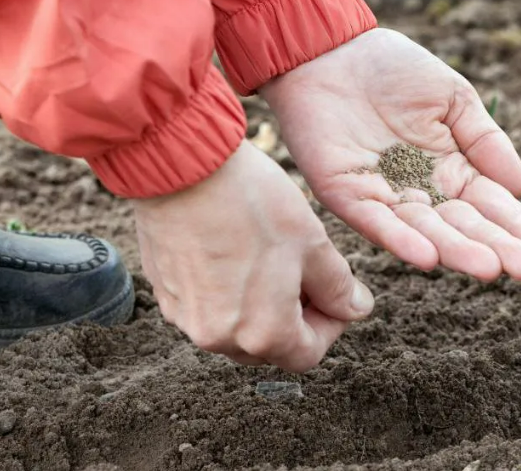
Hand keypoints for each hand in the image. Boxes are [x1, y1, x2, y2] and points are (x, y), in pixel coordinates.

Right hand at [131, 140, 374, 371]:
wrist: (184, 166)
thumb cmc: (252, 203)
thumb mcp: (312, 244)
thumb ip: (338, 288)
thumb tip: (355, 310)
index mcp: (262, 334)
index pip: (308, 354)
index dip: (331, 325)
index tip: (336, 294)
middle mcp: (218, 338)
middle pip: (270, 346)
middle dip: (295, 317)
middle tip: (306, 273)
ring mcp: (185, 317)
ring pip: (236, 327)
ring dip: (260, 306)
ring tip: (269, 259)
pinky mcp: (165, 293)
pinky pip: (205, 307)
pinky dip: (226, 292)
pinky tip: (234, 251)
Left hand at [260, 28, 520, 281]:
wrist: (329, 50)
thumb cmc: (392, 68)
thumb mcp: (453, 98)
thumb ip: (485, 140)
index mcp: (451, 168)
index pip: (489, 204)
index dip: (516, 226)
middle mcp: (421, 190)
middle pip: (462, 225)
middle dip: (495, 247)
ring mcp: (384, 196)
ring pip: (425, 231)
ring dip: (456, 251)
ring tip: (489, 268)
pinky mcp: (347, 196)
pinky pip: (377, 223)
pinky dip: (401, 240)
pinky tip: (428, 258)